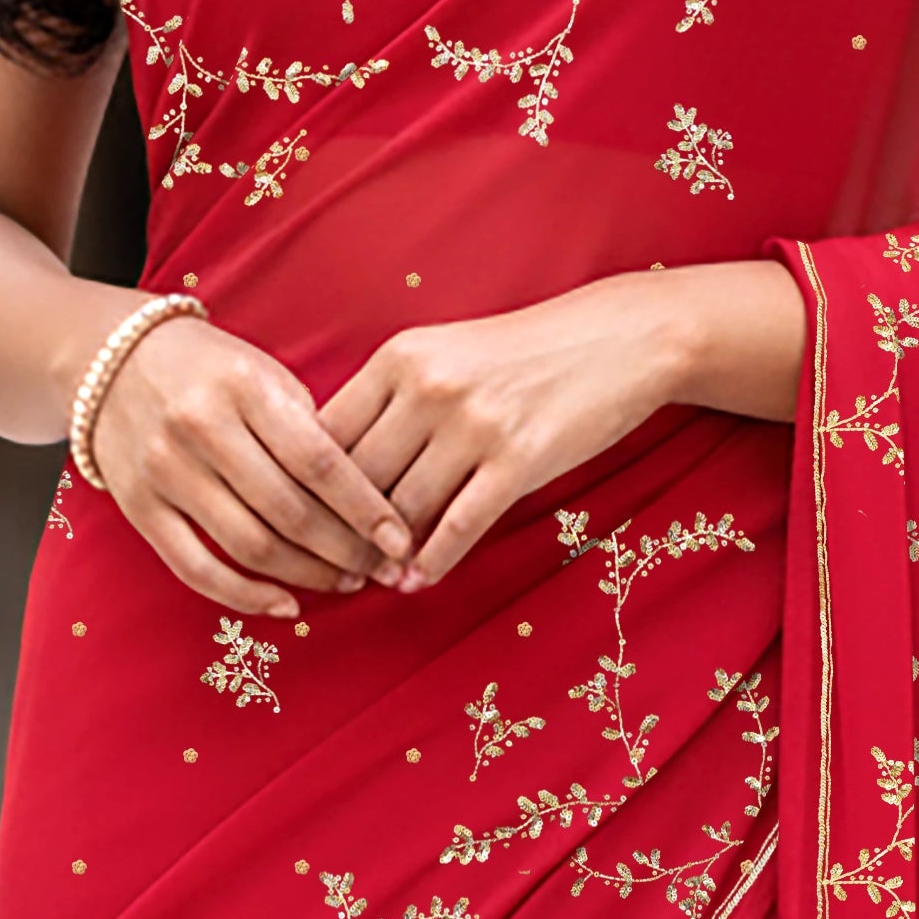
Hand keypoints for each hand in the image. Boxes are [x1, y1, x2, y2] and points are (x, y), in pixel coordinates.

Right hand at [87, 310, 413, 619]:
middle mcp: (202, 428)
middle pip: (289, 511)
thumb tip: (367, 499)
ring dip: (307, 575)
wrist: (110, 360)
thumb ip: (309, 426)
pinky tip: (285, 605)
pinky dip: (244, 596)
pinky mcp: (139, 507)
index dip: (366, 509)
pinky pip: (196, 568)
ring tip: (346, 582)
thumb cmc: (209, 367)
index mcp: (245, 387)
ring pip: (250, 545)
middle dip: (346, 551)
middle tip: (382, 570)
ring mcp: (166, 470)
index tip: (401, 541)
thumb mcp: (264, 373)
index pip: (320, 461)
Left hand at [317, 272, 691, 592]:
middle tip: (330, 565)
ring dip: (383, 553)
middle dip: (340, 530)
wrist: (616, 338)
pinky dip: (431, 562)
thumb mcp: (443, 353)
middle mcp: (428, 386)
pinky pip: (457, 527)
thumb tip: (337, 468)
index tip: (303, 521)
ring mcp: (474, 424)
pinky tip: (417, 580)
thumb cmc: (521, 352)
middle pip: (358, 478)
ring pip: (402, 509)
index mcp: (400, 355)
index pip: (327, 433)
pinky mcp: (518, 461)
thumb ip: (390, 398)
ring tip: (372, 578)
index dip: (308, 485)